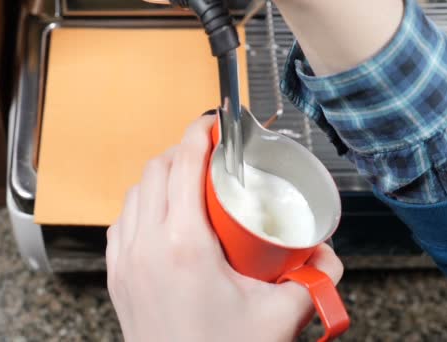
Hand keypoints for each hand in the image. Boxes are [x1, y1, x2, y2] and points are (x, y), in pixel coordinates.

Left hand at [106, 116, 343, 341]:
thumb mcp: (280, 315)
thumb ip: (315, 280)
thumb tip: (328, 256)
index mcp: (184, 246)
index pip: (182, 165)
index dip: (197, 134)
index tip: (211, 124)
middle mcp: (147, 246)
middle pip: (155, 171)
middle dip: (181, 152)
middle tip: (208, 156)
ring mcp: (126, 261)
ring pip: (134, 194)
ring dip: (159, 178)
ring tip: (186, 182)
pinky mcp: (118, 276)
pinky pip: (122, 223)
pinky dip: (140, 206)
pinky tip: (161, 215)